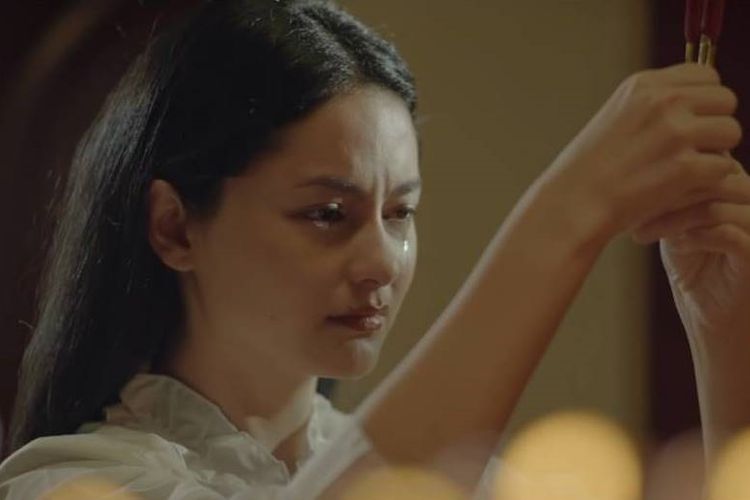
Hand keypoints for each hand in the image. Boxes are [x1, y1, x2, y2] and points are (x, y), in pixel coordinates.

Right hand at [541, 63, 741, 245]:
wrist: (573, 204)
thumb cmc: (589, 170)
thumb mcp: (616, 118)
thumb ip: (654, 105)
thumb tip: (697, 103)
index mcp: (643, 85)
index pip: (707, 74)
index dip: (705, 100)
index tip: (691, 121)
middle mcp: (663, 101)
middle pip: (725, 100)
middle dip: (714, 124)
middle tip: (691, 150)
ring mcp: (675, 133)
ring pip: (730, 132)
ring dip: (716, 152)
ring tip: (687, 169)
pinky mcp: (685, 167)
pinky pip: (724, 167)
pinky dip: (709, 181)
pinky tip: (684, 188)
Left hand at [632, 159, 749, 343]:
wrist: (715, 319)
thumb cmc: (693, 268)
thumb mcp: (673, 225)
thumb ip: (666, 196)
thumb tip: (629, 168)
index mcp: (733, 185)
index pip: (705, 158)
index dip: (666, 168)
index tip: (626, 186)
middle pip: (711, 176)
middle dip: (666, 191)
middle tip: (630, 209)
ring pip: (716, 203)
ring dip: (673, 217)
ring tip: (642, 232)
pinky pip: (729, 233)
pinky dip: (695, 236)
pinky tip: (673, 246)